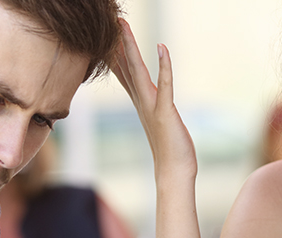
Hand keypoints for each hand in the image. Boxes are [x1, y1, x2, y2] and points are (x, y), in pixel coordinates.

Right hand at [112, 18, 196, 179]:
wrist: (173, 173)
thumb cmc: (170, 151)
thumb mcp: (160, 123)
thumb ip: (154, 109)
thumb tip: (150, 100)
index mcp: (140, 102)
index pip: (124, 72)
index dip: (116, 52)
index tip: (108, 34)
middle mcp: (142, 101)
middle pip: (125, 66)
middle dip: (118, 42)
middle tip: (112, 21)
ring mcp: (151, 106)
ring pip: (137, 71)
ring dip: (131, 48)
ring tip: (123, 27)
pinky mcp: (164, 112)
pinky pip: (164, 84)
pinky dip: (163, 66)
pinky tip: (162, 47)